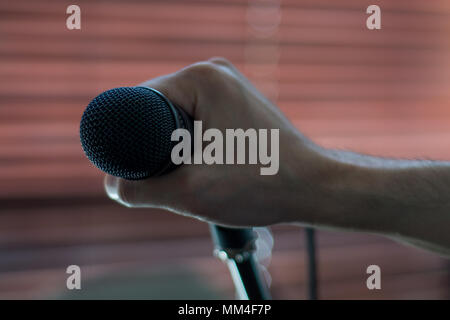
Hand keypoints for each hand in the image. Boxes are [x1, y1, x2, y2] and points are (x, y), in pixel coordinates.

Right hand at [104, 58, 328, 226]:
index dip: (126, 135)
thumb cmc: (260, 183)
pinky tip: (203, 163)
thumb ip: (140, 190)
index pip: (140, 102)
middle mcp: (215, 72)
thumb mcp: (190, 192)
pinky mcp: (238, 103)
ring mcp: (229, 86)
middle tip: (167, 176)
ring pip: (180, 116)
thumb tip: (112, 186)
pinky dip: (193, 140)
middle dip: (154, 143)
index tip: (130, 166)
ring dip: (174, 144)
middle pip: (160, 108)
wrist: (312, 186)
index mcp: (201, 78)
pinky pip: (200, 118)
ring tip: (192, 172)